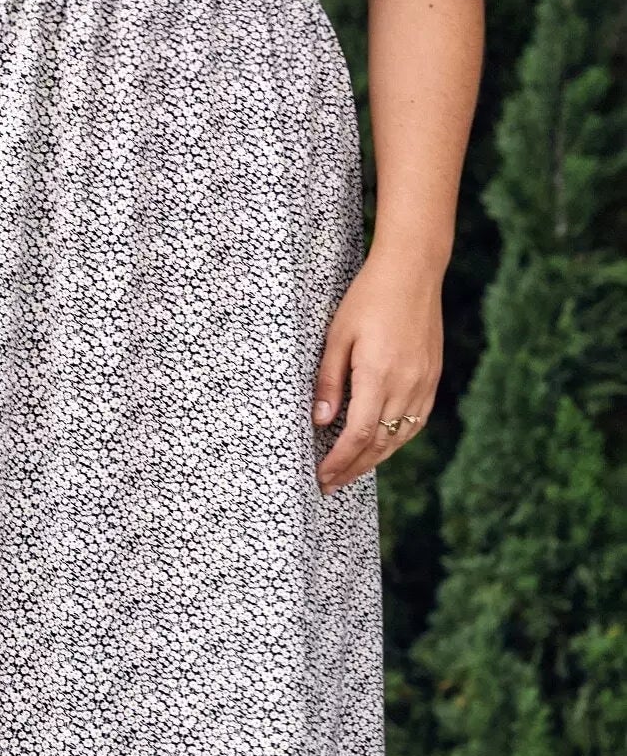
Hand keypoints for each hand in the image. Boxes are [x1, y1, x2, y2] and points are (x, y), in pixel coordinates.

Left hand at [313, 253, 443, 495]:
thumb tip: (321, 423)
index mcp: (379, 375)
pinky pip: (416, 421)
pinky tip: (381, 446)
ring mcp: (424, 382)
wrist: (413, 270)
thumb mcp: (337, 337)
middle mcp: (407, 384)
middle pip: (380, 444)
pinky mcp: (433, 376)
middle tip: (330, 485)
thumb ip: (329, 382)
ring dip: (375, 460)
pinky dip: (397, 440)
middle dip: (353, 468)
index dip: (340, 461)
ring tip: (351, 472)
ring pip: (400, 437)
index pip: (359, 434)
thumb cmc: (368, 299)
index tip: (322, 476)